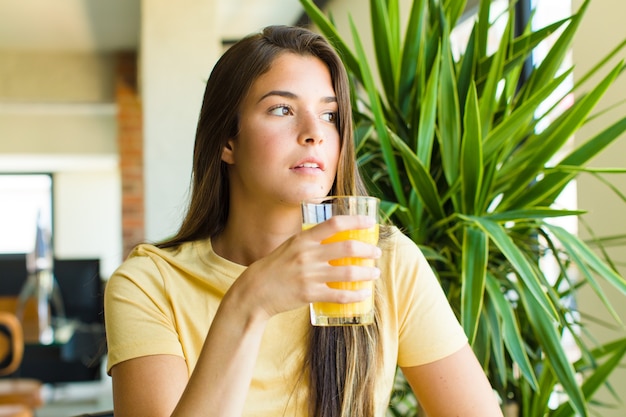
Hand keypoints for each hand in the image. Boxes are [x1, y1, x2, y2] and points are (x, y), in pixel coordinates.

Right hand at [231, 215, 381, 319]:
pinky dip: (355, 295)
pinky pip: (339, 295)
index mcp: (303, 239)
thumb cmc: (275, 267)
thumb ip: (310, 242)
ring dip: (367, 273)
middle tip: (376, 252)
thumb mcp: (290, 246)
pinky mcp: (309, 294)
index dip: (355, 221)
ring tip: (375, 273)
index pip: (334, 224)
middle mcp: (307, 255)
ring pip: (348, 273)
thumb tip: (334, 238)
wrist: (255, 291)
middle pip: (347, 248)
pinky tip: (363, 293)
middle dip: (367, 250)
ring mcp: (309, 275)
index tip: (370, 222)